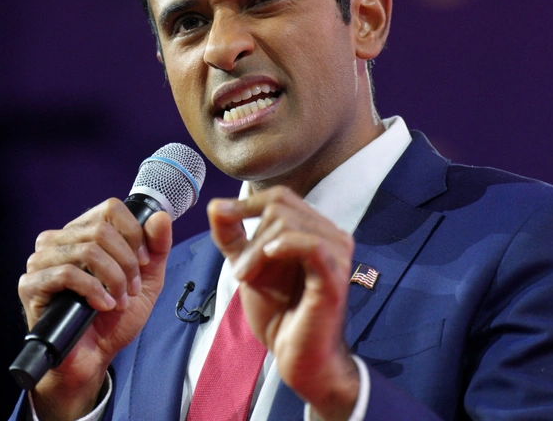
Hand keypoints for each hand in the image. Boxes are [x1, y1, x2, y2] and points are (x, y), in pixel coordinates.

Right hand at [17, 199, 172, 420]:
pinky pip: (66, 273)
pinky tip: (102, 306)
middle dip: (126, 263)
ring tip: (118, 301)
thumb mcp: (146, 280)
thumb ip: (156, 248)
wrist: (94, 357)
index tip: (143, 261)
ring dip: (113, 279)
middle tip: (130, 289)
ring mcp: (41, 261)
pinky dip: (93, 290)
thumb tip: (160, 217)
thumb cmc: (115, 317)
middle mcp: (59, 240)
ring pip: (87, 250)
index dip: (133, 233)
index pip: (110, 208)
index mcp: (83, 232)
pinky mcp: (31, 284)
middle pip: (101, 229)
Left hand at [207, 187, 359, 420]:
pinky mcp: (335, 274)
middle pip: (281, 206)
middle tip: (239, 272)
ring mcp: (337, 253)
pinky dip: (284, 245)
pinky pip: (311, 244)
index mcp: (313, 229)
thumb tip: (215, 205)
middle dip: (250, 236)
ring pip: (290, 222)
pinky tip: (269, 256)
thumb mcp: (247, 267)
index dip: (247, 203)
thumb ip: (232, 236)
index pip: (280, 196)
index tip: (221, 217)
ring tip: (246, 277)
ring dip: (258, 249)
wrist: (296, 356)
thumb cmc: (278, 312)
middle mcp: (331, 235)